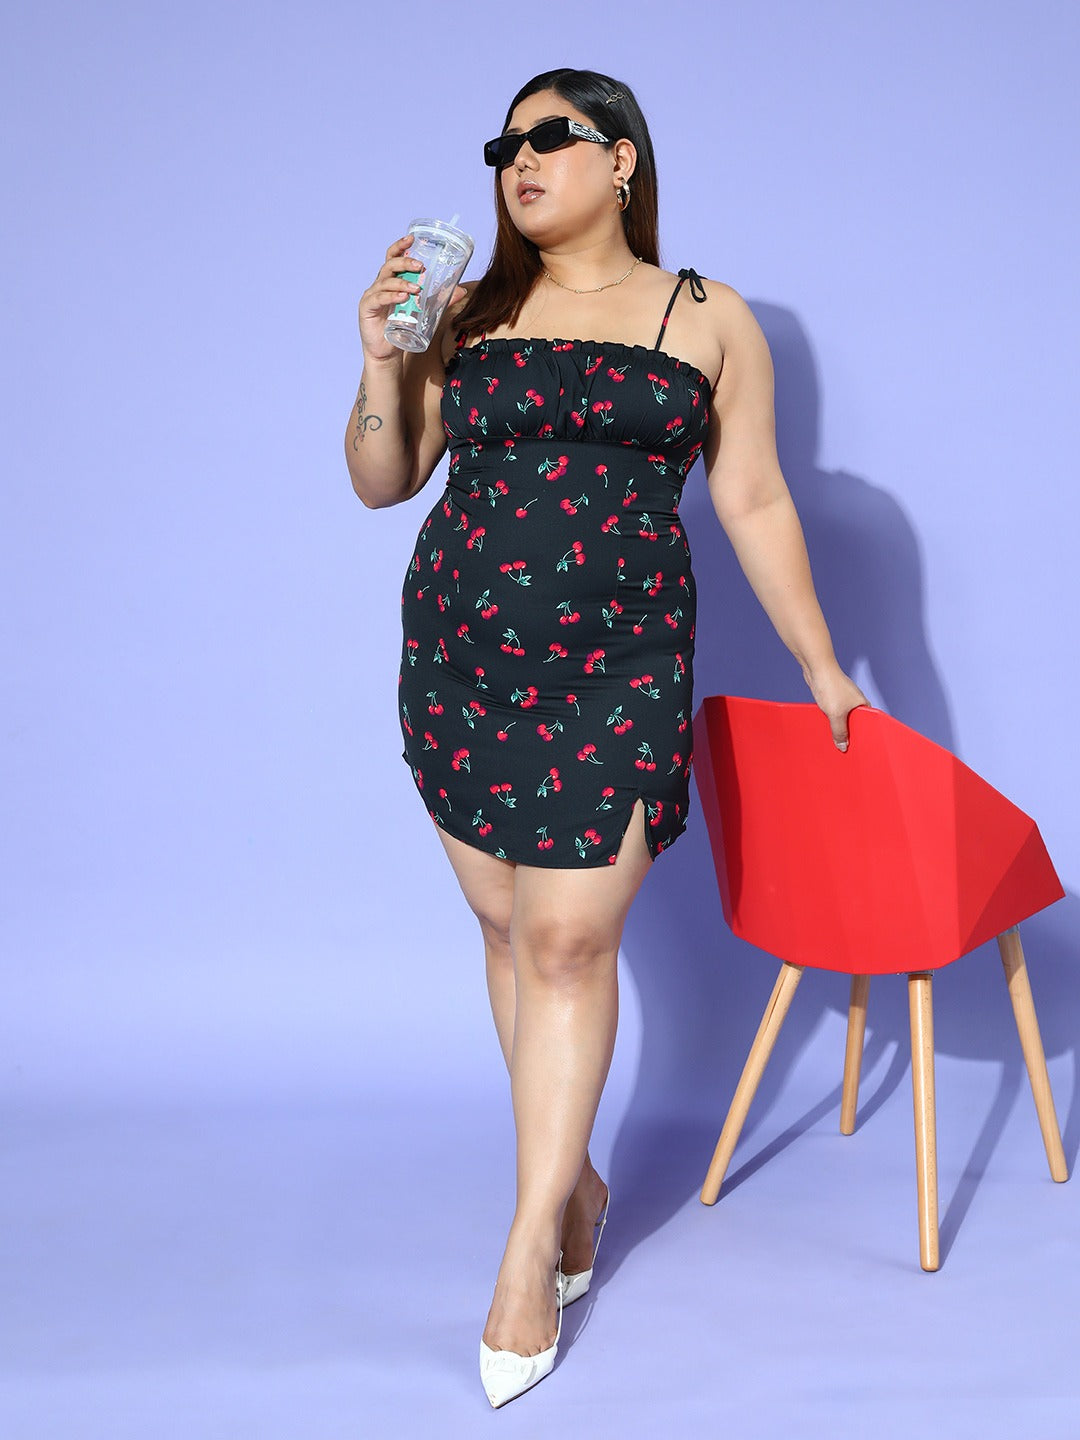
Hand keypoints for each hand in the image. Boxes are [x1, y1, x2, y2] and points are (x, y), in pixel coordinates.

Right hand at [357, 235, 466, 363]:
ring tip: (416, 289)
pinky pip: (378, 298)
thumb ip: (440, 300)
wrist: (387, 352)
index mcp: (391, 280)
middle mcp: (380, 284)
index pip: (393, 257)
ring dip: (402, 283)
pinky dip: (391, 297)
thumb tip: (462, 291)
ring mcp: (372, 295)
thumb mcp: (424, 311)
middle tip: (420, 266)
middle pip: (389, 265)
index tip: (411, 238)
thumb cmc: (402, 327)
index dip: (400, 246)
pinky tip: (403, 298)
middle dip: (404, 262)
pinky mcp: (367, 308)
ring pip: (385, 282)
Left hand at [803, 663, 867, 751]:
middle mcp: (856, 701)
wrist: (817, 668)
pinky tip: (825, 727)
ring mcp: (844, 699)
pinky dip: (830, 719)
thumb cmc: (830, 687)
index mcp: (863, 705)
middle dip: (848, 733)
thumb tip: (843, 747)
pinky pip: (833, 713)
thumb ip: (839, 732)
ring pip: (842, 718)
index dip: (862, 736)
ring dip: (836, 727)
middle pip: (854, 723)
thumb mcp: (836, 715)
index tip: (858, 749)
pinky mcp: (833, 697)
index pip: (867, 725)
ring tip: (832, 739)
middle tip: (843, 748)